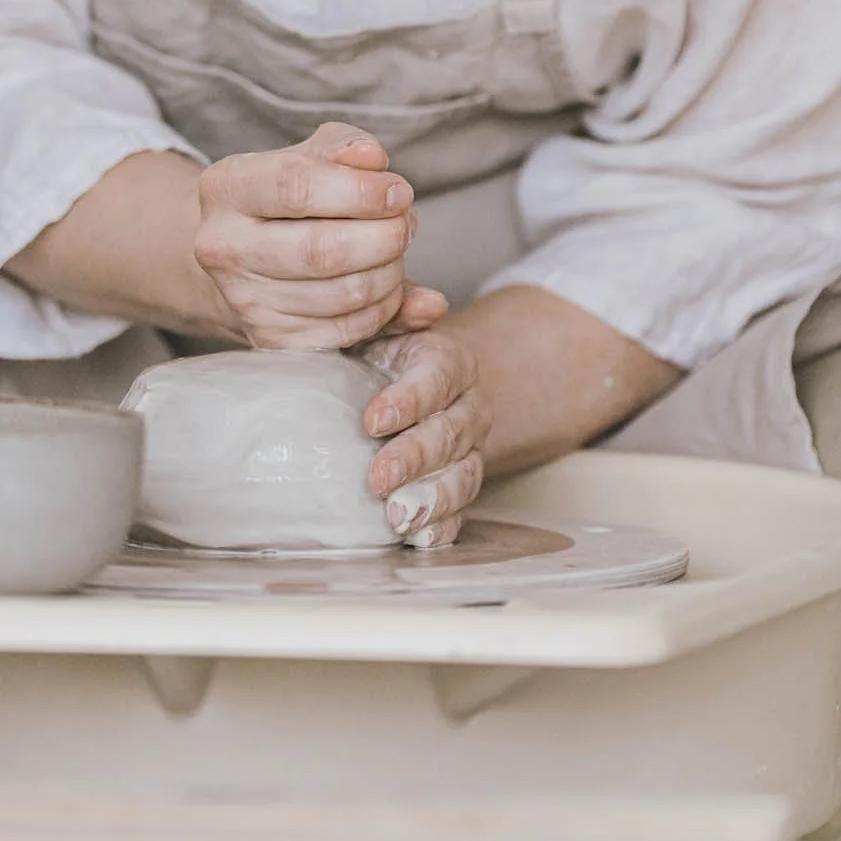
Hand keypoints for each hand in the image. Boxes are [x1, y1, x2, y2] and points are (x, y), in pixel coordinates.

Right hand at [193, 121, 450, 352]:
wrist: (246, 256)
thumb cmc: (286, 198)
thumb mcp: (309, 157)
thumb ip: (344, 148)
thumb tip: (373, 159)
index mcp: (226, 187)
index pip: (297, 187)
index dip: (361, 192)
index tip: (398, 193)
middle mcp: (223, 247)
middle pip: (322, 250)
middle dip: (384, 237)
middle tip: (405, 225)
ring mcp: (243, 300)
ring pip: (341, 294)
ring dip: (391, 273)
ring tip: (396, 252)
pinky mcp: (269, 340)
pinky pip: (345, 331)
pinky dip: (382, 309)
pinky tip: (385, 286)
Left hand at [360, 322, 487, 549]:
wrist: (401, 384)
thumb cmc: (379, 352)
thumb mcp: (381, 322)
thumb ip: (397, 306)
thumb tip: (429, 302)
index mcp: (448, 362)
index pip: (438, 379)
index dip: (409, 401)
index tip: (372, 421)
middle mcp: (468, 407)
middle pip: (450, 434)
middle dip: (414, 458)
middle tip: (377, 478)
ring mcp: (468, 450)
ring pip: (463, 476)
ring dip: (432, 499)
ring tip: (398, 517)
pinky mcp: (459, 483)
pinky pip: (462, 510)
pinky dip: (443, 527)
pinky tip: (419, 538)